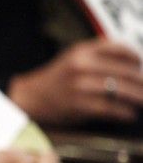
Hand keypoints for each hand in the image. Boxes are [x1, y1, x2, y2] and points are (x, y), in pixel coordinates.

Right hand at [9, 39, 142, 124]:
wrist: (30, 97)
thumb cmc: (56, 80)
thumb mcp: (73, 59)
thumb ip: (98, 58)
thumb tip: (134, 67)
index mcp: (81, 51)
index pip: (118, 48)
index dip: (135, 57)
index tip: (141, 65)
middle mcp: (81, 66)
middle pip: (125, 71)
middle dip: (142, 81)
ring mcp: (80, 86)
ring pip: (121, 90)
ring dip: (138, 97)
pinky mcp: (79, 105)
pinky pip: (110, 108)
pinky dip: (124, 112)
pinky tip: (130, 114)